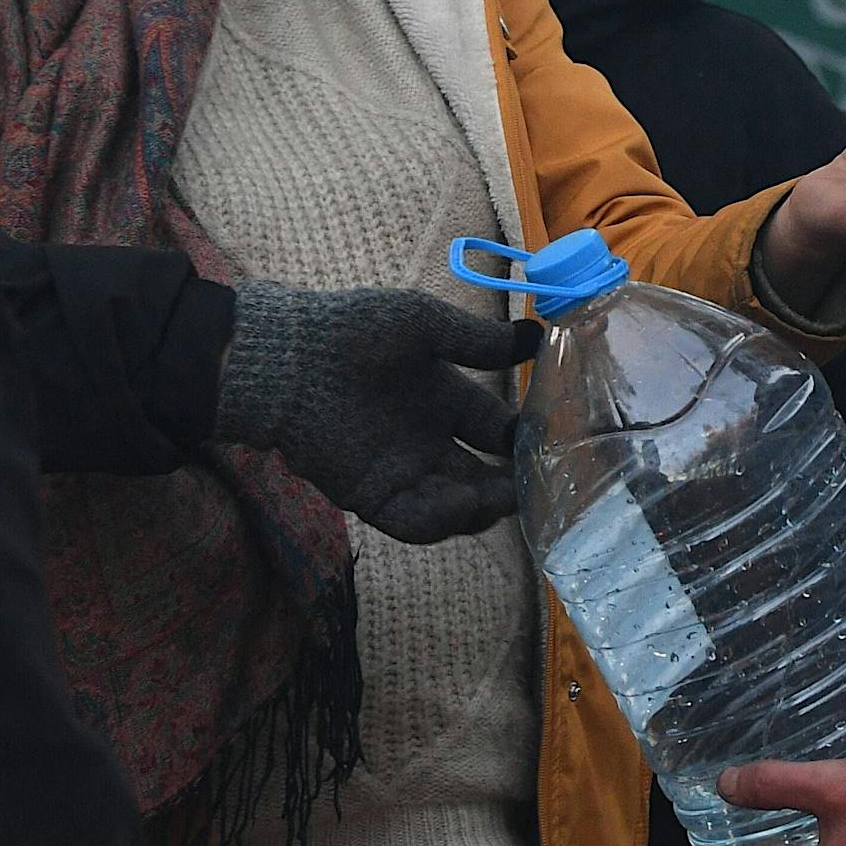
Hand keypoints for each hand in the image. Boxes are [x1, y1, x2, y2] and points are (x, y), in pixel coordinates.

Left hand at [218, 283, 541, 543]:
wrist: (289, 360)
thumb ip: (479, 341)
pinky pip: (416, 521)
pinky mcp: (372, 496)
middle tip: (538, 485)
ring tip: (504, 497)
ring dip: (485, 506)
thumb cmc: (355, 331)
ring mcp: (402, 472)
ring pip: (458, 505)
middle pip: (484, 475)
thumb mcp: (425, 325)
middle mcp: (429, 440)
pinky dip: (443, 520)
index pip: (497, 427)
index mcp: (445, 398)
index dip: (524, 437)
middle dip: (512, 484)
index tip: (556, 440)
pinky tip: (463, 503)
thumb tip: (538, 336)